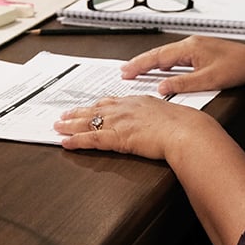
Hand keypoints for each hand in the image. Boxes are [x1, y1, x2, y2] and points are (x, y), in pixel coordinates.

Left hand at [55, 95, 218, 159]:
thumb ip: (162, 117)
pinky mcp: (117, 137)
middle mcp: (126, 108)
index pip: (112, 102)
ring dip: (71, 125)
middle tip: (64, 115)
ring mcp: (120, 122)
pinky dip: (76, 141)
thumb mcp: (172, 115)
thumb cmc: (185, 126)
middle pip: (95, 109)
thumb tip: (164, 123)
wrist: (186, 132)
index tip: (88, 107)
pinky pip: (91, 139)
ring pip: (88, 122)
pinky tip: (66, 142)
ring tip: (58, 127)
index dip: (97, 106)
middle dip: (78, 113)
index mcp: (139, 102)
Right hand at [121, 35, 244, 94]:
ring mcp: (196, 46)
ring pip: (168, 54)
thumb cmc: (237, 69)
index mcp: (190, 48)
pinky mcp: (202, 51)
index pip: (159, 57)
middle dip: (141, 63)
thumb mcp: (208, 80)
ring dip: (152, 62)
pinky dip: (165, 63)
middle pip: (160, 53)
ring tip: (137, 70)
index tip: (126, 72)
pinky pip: (177, 57)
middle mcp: (191, 44)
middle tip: (124, 71)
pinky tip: (161, 69)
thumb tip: (161, 88)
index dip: (140, 65)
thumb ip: (183, 84)